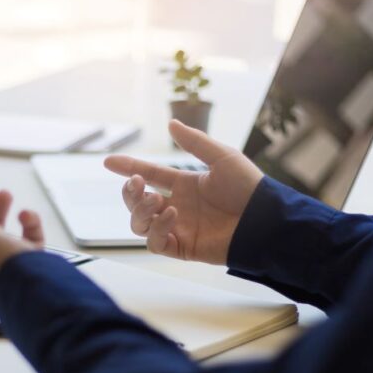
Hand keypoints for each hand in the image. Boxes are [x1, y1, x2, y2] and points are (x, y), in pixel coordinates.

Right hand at [105, 119, 263, 265]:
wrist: (264, 219)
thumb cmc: (248, 188)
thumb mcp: (222, 157)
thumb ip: (195, 143)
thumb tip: (171, 123)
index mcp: (184, 185)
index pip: (149, 175)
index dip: (128, 168)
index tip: (109, 162)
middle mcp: (177, 206)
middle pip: (137, 203)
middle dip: (130, 194)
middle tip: (138, 184)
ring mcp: (178, 228)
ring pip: (140, 225)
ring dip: (141, 211)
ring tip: (158, 202)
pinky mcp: (183, 248)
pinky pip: (155, 243)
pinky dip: (156, 229)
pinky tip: (170, 215)